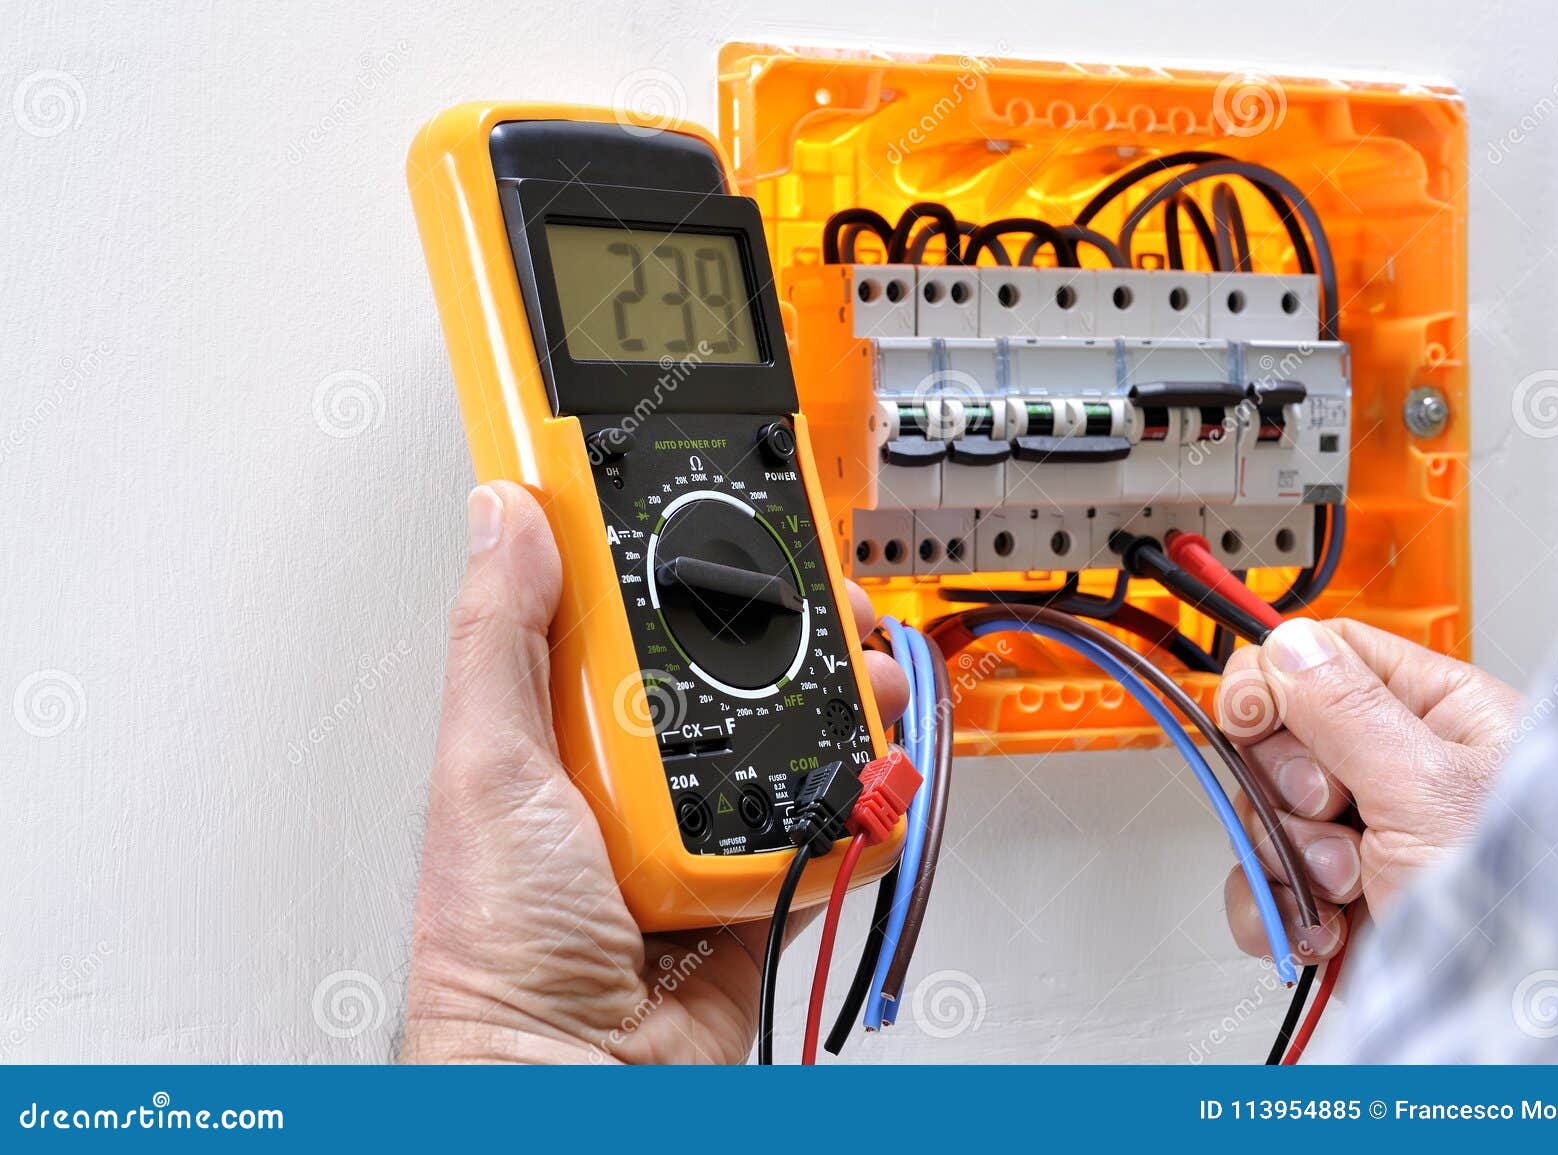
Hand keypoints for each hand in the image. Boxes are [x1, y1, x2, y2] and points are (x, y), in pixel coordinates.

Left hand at [400, 482, 907, 1063]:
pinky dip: (858, 806)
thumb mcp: (488, 767)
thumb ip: (501, 638)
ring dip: (842, 710)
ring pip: (788, 745)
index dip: (676, 563)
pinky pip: (823, 832)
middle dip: (790, 633)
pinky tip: (867, 778)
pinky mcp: (754, 886)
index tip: (725, 523)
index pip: (626, 617)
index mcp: (560, 730)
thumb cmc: (497, 950)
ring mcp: (699, 830)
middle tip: (827, 609)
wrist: (575, 1077)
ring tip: (866, 684)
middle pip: (727, 672)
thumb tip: (503, 515)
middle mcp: (632, 773)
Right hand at [1215, 617, 1522, 961]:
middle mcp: (1397, 774)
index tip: (1252, 716)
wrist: (1513, 1023)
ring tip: (1348, 886)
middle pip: (1279, 738)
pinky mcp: (1332, 904)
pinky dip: (1273, 910)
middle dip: (1287, 785)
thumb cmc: (1522, 909)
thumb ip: (1349, 712)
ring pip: (1262, 815)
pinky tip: (1321, 927)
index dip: (1275, 682)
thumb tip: (1288, 647)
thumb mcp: (1431, 790)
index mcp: (1441, 718)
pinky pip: (1260, 886)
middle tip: (1332, 810)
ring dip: (1288, 857)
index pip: (1329, 658)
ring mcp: (1361, 842)